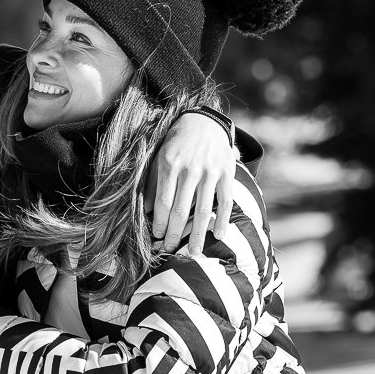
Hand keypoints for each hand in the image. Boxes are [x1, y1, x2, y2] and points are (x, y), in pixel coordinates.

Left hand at [148, 112, 233, 254]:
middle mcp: (189, 169)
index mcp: (169, 165)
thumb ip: (152, 183)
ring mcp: (210, 171)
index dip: (160, 223)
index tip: (157, 238)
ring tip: (195, 252)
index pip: (163, 202)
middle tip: (170, 250)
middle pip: (180, 210)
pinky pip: (225, 201)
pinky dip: (223, 220)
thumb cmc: (176, 143)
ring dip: (198, 234)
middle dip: (175, 234)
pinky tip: (219, 235)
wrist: (204, 121)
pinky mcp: (227, 172)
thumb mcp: (158, 157)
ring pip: (203, 210)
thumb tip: (147, 210)